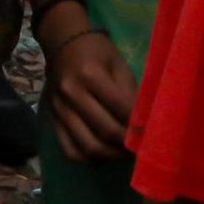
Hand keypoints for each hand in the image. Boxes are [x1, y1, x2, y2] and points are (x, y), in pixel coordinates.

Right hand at [43, 26, 137, 164]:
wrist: (62, 43)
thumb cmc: (97, 52)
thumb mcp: (119, 65)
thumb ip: (130, 95)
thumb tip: (144, 126)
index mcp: (90, 75)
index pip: (121, 110)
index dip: (139, 126)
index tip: (152, 134)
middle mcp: (71, 93)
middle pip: (106, 131)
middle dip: (128, 144)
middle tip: (141, 147)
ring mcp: (59, 109)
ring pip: (88, 147)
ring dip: (111, 156)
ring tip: (124, 152)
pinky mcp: (52, 120)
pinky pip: (70, 151)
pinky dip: (89, 160)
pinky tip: (103, 154)